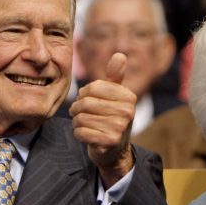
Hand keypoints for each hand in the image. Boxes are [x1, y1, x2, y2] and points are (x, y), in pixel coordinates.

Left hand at [70, 53, 135, 186]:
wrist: (115, 150)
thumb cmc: (111, 118)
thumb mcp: (115, 96)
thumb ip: (115, 76)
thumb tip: (120, 54)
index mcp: (128, 96)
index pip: (93, 88)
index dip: (83, 94)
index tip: (83, 99)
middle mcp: (128, 111)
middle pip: (86, 103)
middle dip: (77, 109)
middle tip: (76, 113)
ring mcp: (120, 128)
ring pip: (81, 118)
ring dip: (76, 122)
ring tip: (81, 124)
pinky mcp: (110, 142)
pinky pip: (81, 132)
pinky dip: (78, 133)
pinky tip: (84, 134)